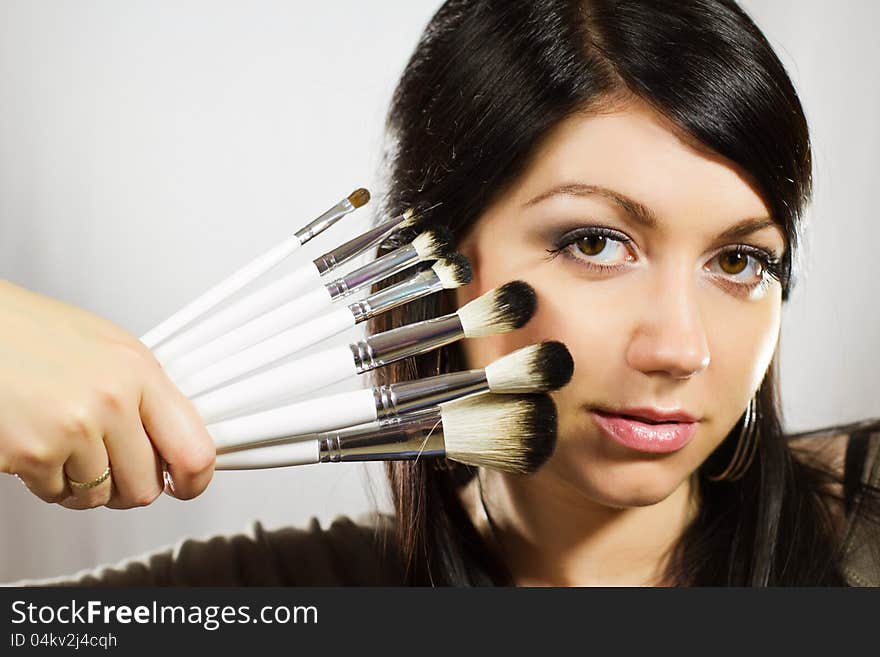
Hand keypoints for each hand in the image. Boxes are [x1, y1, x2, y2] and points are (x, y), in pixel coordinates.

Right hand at [0, 278, 214, 509]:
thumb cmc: (36, 334)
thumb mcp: (112, 349)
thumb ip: (148, 393)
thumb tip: (176, 439)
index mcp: (139, 371)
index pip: (193, 448)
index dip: (195, 480)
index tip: (187, 486)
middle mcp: (112, 401)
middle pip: (145, 486)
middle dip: (130, 487)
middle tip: (114, 469)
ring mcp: (73, 429)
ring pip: (100, 496)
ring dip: (86, 484)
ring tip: (69, 447)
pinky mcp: (34, 453)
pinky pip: (57, 494)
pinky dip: (49, 480)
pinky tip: (42, 445)